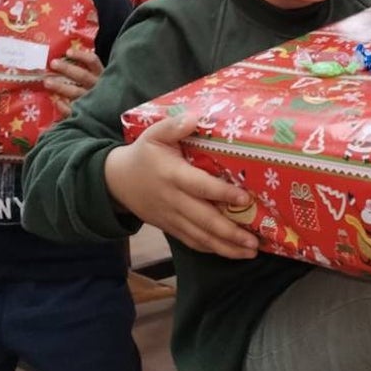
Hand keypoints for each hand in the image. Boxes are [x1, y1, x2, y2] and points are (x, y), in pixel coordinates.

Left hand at [45, 49, 102, 115]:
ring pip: (76, 92)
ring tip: (47, 82)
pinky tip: (57, 102)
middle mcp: (99, 87)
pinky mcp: (88, 114)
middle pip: (82, 75)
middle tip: (53, 63)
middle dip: (67, 69)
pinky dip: (65, 106)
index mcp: (102, 75)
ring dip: (61, 87)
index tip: (67, 52)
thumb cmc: (100, 92)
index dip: (80, 56)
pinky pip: (74, 110)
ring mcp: (93, 101)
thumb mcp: (99, 79)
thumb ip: (87, 70)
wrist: (111, 115)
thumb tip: (66, 58)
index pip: (93, 62)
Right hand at [104, 115, 257, 258]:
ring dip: (226, 247)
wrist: (116, 181)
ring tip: (251, 252)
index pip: (200, 187)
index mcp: (173, 175)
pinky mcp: (170, 228)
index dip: (223, 194)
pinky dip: (212, 249)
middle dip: (231, 232)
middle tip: (254, 241)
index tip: (245, 198)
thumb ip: (174, 126)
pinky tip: (231, 252)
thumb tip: (196, 117)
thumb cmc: (142, 154)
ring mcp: (172, 217)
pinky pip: (192, 242)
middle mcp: (174, 200)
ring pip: (201, 237)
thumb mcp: (153, 134)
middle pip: (204, 220)